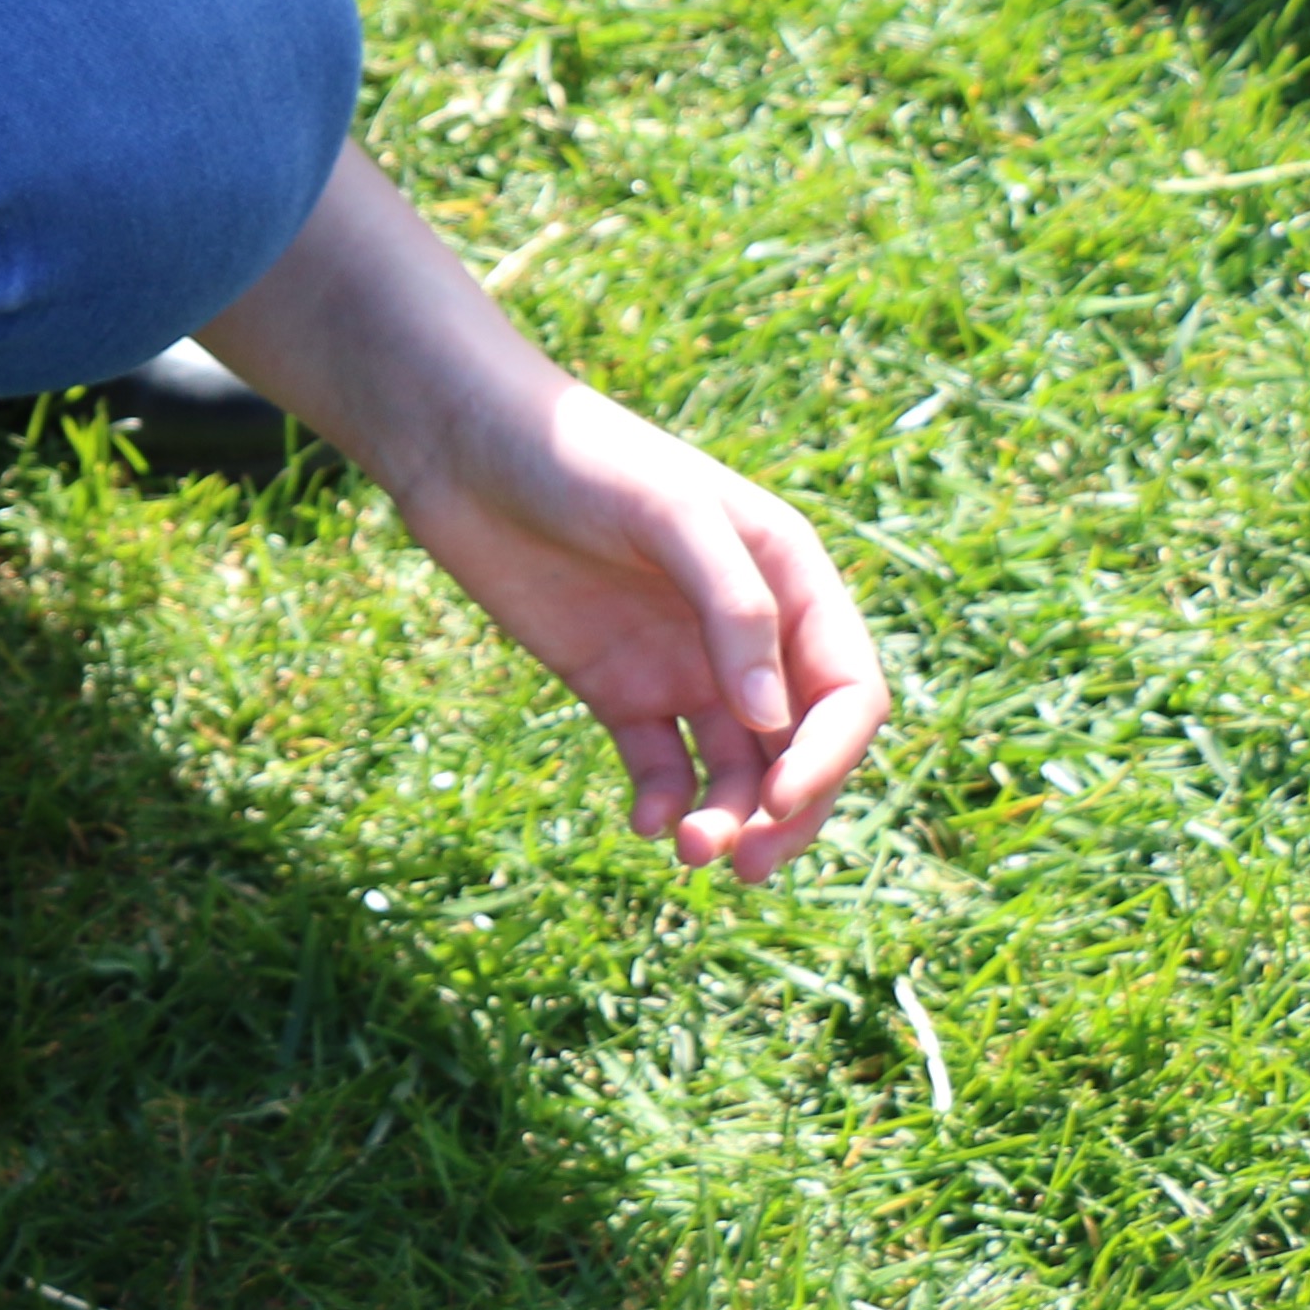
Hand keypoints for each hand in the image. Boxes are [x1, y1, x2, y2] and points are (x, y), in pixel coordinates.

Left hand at [367, 362, 887, 884]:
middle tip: (747, 865)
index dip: (831, 755)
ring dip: (725, 820)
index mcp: (791, 580)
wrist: (462, 443)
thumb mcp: (668, 512)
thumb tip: (772, 720)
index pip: (846, 691)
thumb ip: (732, 608)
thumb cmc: (577, 456)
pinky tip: (643, 821)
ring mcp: (683, 664)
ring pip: (734, 770)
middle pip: (800, 747)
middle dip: (788, 813)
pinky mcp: (617, 687)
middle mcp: (749, 632)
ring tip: (685, 849)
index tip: (780, 800)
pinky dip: (663, 802)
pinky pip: (661, 765)